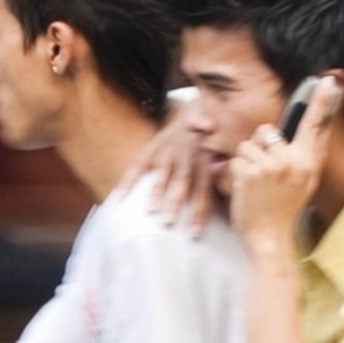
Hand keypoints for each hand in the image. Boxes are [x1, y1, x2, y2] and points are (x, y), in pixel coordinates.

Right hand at [132, 113, 216, 234]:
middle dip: (175, 202)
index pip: (203, 190)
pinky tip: (120, 197)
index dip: (198, 212)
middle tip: (168, 222)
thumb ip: (222, 165)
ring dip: (155, 192)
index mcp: (205, 162)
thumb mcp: (224, 150)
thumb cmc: (211, 143)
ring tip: (150, 210)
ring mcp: (167, 151)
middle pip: (181, 181)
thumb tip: (224, 166)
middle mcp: (186, 156)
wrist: (197, 108)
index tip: (194, 234)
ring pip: (161, 173)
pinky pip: (138, 164)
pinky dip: (128, 180)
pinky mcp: (152, 148)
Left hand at [225, 77, 336, 255]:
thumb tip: (319, 128)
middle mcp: (292, 160)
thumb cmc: (284, 208)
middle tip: (266, 175)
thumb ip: (310, 154)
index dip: (320, 102)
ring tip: (255, 183)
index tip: (328, 80)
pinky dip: (235, 173)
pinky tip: (245, 189)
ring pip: (248, 145)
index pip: (314, 125)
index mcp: (307, 161)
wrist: (269, 236)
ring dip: (246, 161)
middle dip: (260, 147)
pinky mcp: (250, 172)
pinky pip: (236, 159)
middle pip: (267, 131)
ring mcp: (270, 166)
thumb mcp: (306, 181)